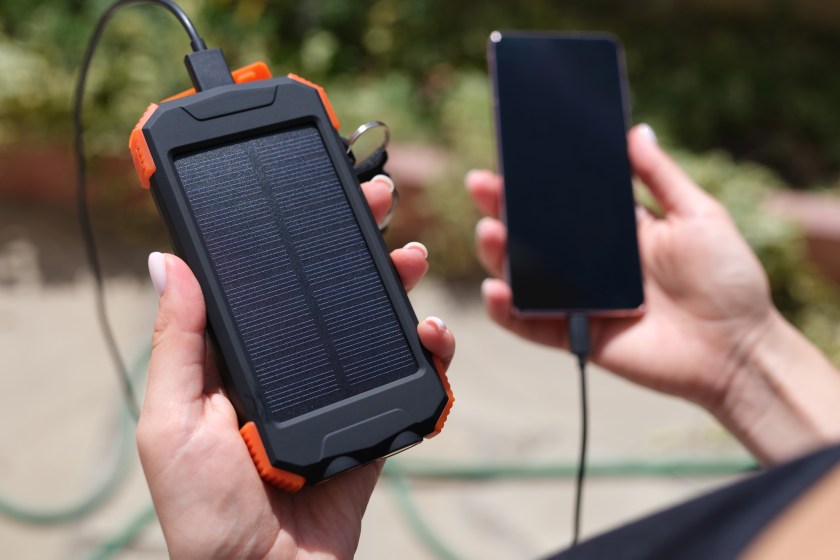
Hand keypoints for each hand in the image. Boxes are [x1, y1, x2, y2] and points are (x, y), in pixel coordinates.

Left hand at [136, 176, 454, 558]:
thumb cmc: (205, 511)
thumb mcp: (173, 420)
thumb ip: (179, 342)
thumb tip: (166, 261)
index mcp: (239, 359)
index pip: (269, 281)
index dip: (291, 234)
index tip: (315, 189)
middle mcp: (290, 367)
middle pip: (329, 291)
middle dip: (356, 241)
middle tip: (379, 199)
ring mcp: (335, 393)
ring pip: (374, 324)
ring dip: (397, 284)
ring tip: (411, 258)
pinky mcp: (372, 421)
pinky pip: (408, 377)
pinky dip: (429, 352)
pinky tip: (433, 333)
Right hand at [468, 125, 839, 462]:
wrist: (739, 349)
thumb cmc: (728, 280)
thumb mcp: (699, 216)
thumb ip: (661, 176)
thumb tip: (634, 130)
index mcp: (616, 230)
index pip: (564, 199)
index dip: (535, 180)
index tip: (510, 156)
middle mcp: (590, 262)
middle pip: (533, 233)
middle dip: (502, 208)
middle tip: (481, 185)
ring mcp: (579, 299)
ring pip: (523, 275)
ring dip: (498, 253)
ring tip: (490, 231)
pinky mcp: (576, 335)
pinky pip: (530, 324)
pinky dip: (507, 311)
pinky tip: (496, 290)